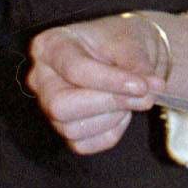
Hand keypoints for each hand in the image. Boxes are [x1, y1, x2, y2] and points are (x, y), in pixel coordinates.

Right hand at [28, 14, 169, 155]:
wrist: (123, 54)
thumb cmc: (120, 43)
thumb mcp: (130, 45)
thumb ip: (137, 67)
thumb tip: (148, 91)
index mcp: (50, 45)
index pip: (75, 69)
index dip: (111, 81)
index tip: (143, 86)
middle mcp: (40, 78)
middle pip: (61, 106)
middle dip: (107, 103)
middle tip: (144, 96)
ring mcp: (47, 107)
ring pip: (72, 129)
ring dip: (113, 117)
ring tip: (132, 97)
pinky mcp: (62, 129)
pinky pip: (84, 145)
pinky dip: (111, 131)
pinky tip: (121, 111)